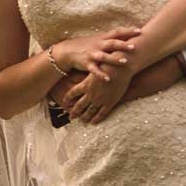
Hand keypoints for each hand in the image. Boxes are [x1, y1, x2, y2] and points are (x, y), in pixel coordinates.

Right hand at [48, 29, 139, 81]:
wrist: (68, 51)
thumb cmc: (87, 46)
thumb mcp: (99, 40)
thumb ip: (112, 39)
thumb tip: (129, 37)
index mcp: (102, 38)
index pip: (117, 32)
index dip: (128, 31)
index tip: (139, 31)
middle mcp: (98, 45)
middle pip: (112, 43)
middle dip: (123, 45)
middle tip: (134, 46)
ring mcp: (92, 54)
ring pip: (104, 56)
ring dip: (114, 59)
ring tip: (124, 61)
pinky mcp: (86, 64)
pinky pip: (94, 70)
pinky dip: (101, 74)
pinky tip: (108, 79)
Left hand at [58, 50, 185, 120]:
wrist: (121, 67)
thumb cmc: (108, 63)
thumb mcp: (96, 65)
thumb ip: (91, 70)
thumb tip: (87, 68)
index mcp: (86, 83)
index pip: (73, 92)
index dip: (68, 98)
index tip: (64, 102)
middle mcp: (90, 93)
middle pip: (80, 105)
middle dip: (75, 111)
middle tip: (71, 117)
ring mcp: (99, 99)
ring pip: (89, 111)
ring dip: (84, 116)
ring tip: (81, 121)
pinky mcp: (109, 103)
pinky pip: (101, 113)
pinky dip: (96, 118)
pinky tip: (93, 122)